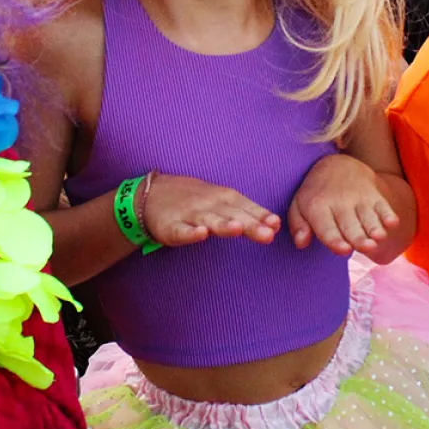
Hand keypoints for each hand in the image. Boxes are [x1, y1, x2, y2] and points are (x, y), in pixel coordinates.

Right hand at [143, 173, 280, 246]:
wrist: (153, 194)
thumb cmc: (196, 200)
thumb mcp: (223, 202)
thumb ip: (247, 213)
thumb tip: (275, 225)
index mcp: (224, 198)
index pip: (246, 207)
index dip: (261, 216)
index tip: (276, 225)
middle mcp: (209, 204)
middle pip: (232, 215)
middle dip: (250, 224)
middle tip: (268, 234)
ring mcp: (190, 215)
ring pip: (209, 220)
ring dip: (223, 224)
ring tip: (238, 229)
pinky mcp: (171, 226)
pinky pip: (181, 231)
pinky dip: (190, 233)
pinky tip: (200, 235)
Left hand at [287, 155, 401, 255]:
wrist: (337, 165)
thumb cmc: (316, 194)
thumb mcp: (299, 206)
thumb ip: (298, 226)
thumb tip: (301, 243)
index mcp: (318, 207)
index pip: (327, 228)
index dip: (335, 240)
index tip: (344, 249)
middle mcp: (339, 203)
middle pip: (350, 226)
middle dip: (359, 237)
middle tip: (366, 247)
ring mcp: (359, 198)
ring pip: (368, 217)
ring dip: (375, 227)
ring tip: (379, 236)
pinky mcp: (374, 195)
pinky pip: (383, 205)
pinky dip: (388, 214)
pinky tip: (392, 222)